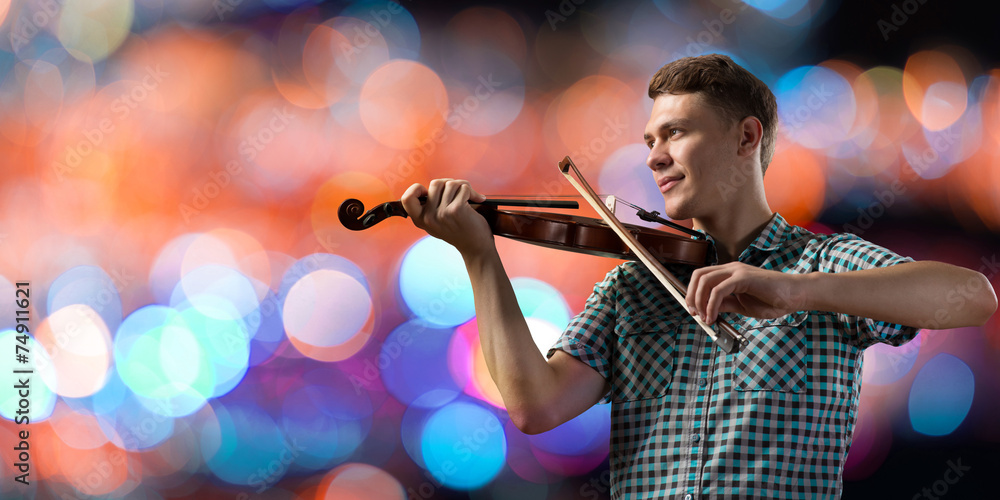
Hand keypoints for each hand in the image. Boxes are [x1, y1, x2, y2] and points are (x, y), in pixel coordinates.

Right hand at [400, 178, 493, 254]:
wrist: (476, 247)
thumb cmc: (459, 231)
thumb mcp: (437, 223)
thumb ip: (431, 207)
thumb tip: (437, 184)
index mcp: (420, 220)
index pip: (407, 198)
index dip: (416, 189)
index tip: (429, 192)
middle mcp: (428, 217)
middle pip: (435, 183)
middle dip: (449, 184)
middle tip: (458, 193)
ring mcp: (441, 213)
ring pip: (451, 184)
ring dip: (463, 187)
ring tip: (469, 197)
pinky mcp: (456, 210)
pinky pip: (464, 188)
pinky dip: (472, 192)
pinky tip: (478, 200)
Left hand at [685, 262, 804, 323]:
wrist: (794, 295)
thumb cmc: (772, 299)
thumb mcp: (742, 305)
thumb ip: (725, 304)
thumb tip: (708, 309)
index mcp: (729, 273)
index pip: (701, 277)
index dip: (692, 293)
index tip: (693, 311)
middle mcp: (731, 268)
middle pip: (698, 276)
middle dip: (691, 296)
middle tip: (694, 314)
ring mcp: (737, 271)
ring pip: (705, 281)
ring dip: (699, 301)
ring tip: (705, 318)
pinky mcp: (743, 277)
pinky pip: (719, 290)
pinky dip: (711, 305)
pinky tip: (714, 316)